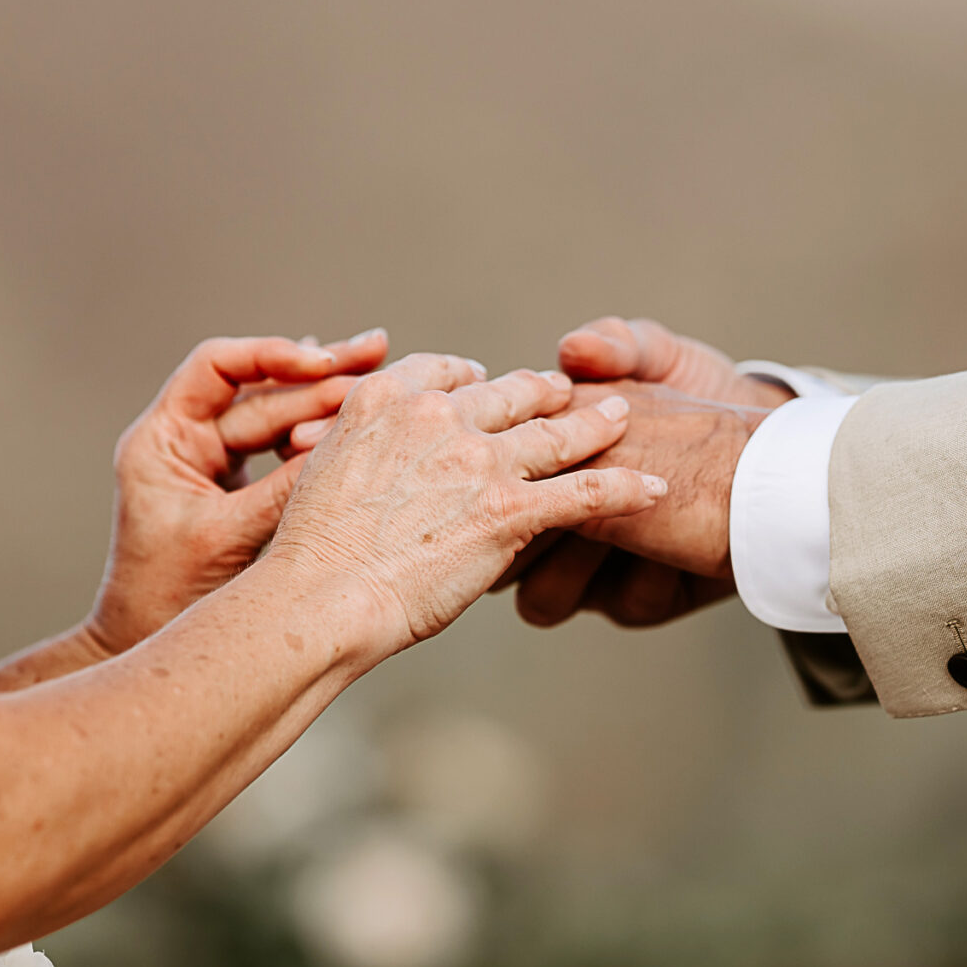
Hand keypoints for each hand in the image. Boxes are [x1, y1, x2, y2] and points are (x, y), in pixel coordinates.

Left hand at [89, 330, 388, 654]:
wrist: (146, 644)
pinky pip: (286, 448)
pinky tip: (361, 411)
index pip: (217, 368)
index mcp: (162, 439)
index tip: (323, 362)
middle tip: (376, 352)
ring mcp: (216, 464)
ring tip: (383, 371)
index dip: (271, 355)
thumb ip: (284, 490)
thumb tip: (346, 445)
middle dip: (319, 375)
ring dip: (328, 399)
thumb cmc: (165, 599)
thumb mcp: (229, 537)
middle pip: (260, 389)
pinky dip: (323, 433)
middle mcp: (187, 441)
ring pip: (280, 415)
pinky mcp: (241, 489)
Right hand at [267, 356, 666, 658]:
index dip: (472, 378)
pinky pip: (587, 492)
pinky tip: (655, 487)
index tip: (483, 384)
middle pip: (508, 392)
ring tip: (623, 413)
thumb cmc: (311, 551)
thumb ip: (353, 442)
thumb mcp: (319, 469)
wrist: (321, 597)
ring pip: (556, 432)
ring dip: (598, 422)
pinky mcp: (510, 511)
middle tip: (565, 389)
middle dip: (542, 390)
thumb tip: (363, 445)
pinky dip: (627, 486)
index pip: (445, 370)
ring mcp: (479, 462)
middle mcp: (438, 417)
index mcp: (387, 399)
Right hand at [508, 316, 787, 628]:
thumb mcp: (663, 359)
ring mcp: (595, 568)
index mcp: (550, 464)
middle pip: (503, 555)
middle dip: (529, 538)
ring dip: (580, 567)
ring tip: (627, 535)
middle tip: (575, 513)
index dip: (503, 479)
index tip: (535, 466)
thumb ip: (620, 345)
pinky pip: (622, 603)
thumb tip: (573, 347)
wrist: (778, 456)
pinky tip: (686, 548)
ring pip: (544, 598)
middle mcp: (560, 523)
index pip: (497, 483)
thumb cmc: (703, 400)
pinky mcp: (638, 597)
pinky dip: (650, 578)